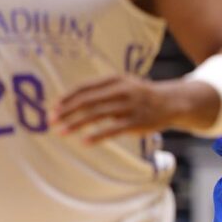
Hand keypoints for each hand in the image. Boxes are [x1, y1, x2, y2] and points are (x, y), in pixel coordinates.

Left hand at [52, 75, 203, 142]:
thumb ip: (99, 91)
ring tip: (61, 132)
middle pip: (88, 100)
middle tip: (51, 121)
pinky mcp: (137, 121)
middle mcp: (122, 90)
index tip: (53, 108)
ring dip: (76, 123)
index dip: (67, 98)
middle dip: (67, 111)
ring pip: (98, 114)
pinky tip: (84, 141)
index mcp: (115, 79)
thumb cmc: (139, 95)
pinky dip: (97, 135)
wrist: (170, 102)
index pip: (85, 87)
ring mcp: (130, 106)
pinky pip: (113, 129)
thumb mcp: (121, 85)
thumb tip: (69, 101)